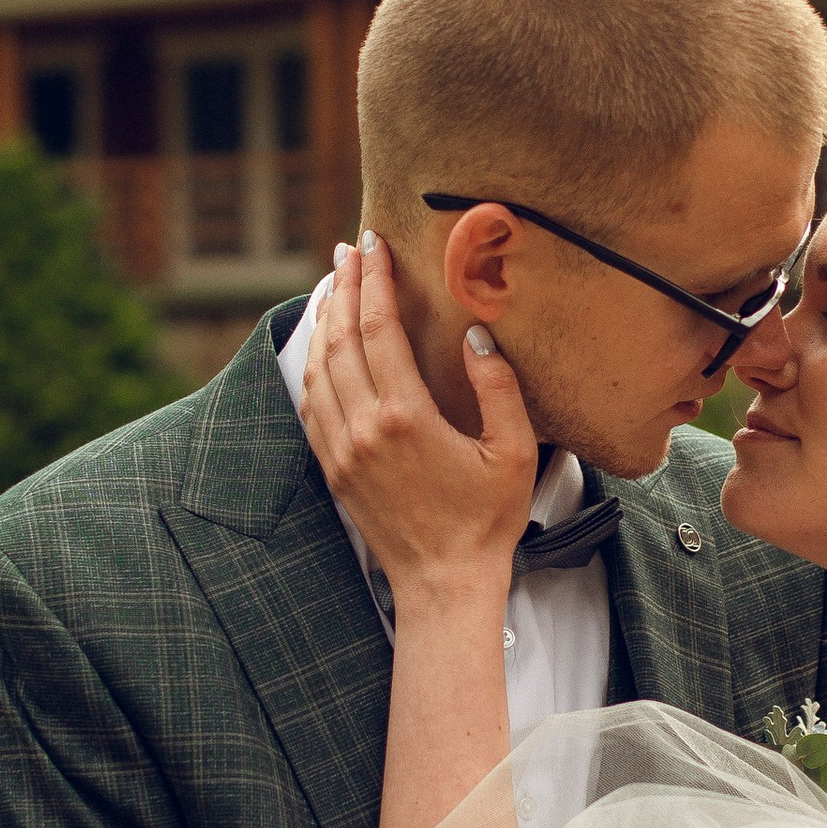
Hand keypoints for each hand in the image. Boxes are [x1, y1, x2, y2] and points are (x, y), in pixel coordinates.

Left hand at [301, 234, 537, 592]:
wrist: (443, 583)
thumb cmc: (488, 520)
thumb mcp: (514, 452)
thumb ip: (498, 387)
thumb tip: (476, 334)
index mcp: (406, 416)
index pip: (377, 328)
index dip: (374, 280)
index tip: (374, 244)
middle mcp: (363, 428)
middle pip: (339, 338)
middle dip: (343, 286)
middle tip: (349, 250)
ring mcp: (341, 450)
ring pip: (318, 367)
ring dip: (323, 321)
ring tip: (334, 285)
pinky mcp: (332, 469)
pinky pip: (312, 403)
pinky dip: (313, 364)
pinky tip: (324, 347)